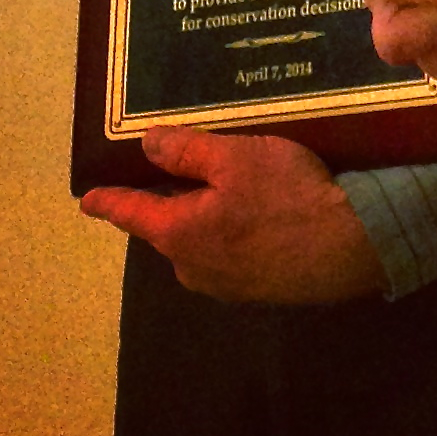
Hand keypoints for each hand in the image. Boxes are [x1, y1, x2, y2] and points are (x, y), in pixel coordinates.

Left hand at [80, 127, 383, 302]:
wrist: (348, 247)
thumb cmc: (286, 196)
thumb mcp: (237, 157)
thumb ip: (188, 151)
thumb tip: (147, 144)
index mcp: (177, 232)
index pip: (131, 213)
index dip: (109, 201)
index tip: (88, 200)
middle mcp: (190, 266)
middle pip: (170, 228)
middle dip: (177, 201)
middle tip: (196, 170)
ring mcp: (223, 285)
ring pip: (202, 243)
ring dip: (211, 218)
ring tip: (240, 189)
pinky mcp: (255, 291)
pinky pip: (230, 256)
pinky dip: (237, 234)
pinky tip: (266, 216)